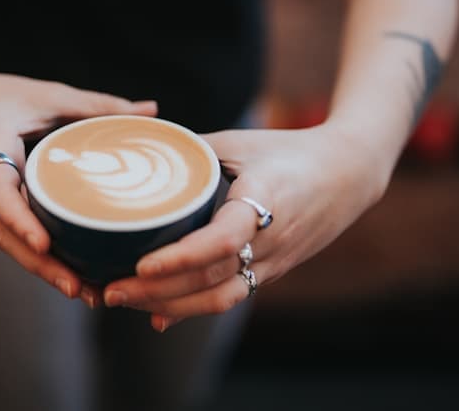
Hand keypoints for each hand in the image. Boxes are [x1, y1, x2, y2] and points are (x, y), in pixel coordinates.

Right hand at [0, 70, 156, 301]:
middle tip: (77, 286)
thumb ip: (96, 105)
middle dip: (39, 263)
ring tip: (85, 292)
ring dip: (43, 270)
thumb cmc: (2, 97)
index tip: (44, 242)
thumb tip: (151, 111)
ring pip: (10, 244)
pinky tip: (75, 280)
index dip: (19, 219)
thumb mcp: (48, 94)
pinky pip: (16, 240)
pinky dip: (42, 261)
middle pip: (4, 233)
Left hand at [102, 123, 388, 330]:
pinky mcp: (272, 272)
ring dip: (169, 305)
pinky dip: (191, 309)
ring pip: (219, 299)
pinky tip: (157, 316)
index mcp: (265, 201)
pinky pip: (230, 298)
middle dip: (157, 292)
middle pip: (212, 281)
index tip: (141, 265)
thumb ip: (191, 153)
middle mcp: (271, 241)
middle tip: (110, 290)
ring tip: (123, 300)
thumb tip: (136, 155)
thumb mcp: (239, 142)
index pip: (223, 240)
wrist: (348, 174)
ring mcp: (274, 263)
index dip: (181, 258)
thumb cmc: (289, 149)